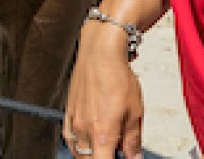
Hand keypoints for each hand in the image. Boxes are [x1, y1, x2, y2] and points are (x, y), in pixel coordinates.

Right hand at [64, 22, 143, 158]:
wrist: (99, 54)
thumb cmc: (118, 78)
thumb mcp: (135, 113)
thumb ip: (132, 140)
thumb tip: (134, 157)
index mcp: (103, 133)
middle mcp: (84, 129)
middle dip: (102, 158)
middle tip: (115, 152)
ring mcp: (73, 120)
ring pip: (78, 151)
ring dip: (89, 155)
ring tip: (103, 149)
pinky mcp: (68, 110)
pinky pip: (68, 137)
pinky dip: (77, 145)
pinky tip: (86, 142)